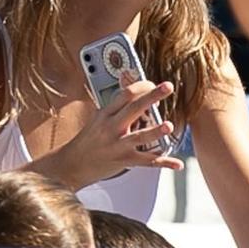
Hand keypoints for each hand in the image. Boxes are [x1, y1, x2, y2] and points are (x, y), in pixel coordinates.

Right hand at [40, 80, 185, 187]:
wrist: (71, 165)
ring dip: (156, 131)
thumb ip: (115, 110)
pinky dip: (164, 163)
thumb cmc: (87, 142)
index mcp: (105, 114)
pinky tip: (177, 164)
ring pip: (140, 136)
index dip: (141, 86)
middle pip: (134, 108)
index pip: (125, 94)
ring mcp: (118, 145)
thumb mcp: (97, 121)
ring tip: (169, 125)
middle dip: (152, 96)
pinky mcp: (124, 161)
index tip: (153, 82)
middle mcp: (111, 127)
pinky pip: (147, 162)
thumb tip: (134, 96)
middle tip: (168, 87)